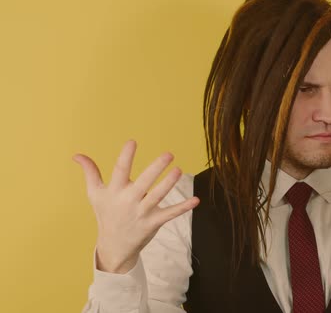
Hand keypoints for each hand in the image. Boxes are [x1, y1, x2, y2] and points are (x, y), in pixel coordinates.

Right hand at [73, 140, 199, 272]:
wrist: (113, 246)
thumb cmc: (106, 214)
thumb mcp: (95, 194)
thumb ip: (90, 173)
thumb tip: (77, 155)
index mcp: (114, 191)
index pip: (120, 171)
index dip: (126, 156)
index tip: (132, 141)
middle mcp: (128, 201)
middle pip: (143, 182)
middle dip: (156, 168)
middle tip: (169, 154)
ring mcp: (141, 213)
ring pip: (157, 196)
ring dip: (169, 184)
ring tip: (179, 171)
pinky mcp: (153, 223)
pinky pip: (170, 214)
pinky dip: (183, 208)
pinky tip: (196, 200)